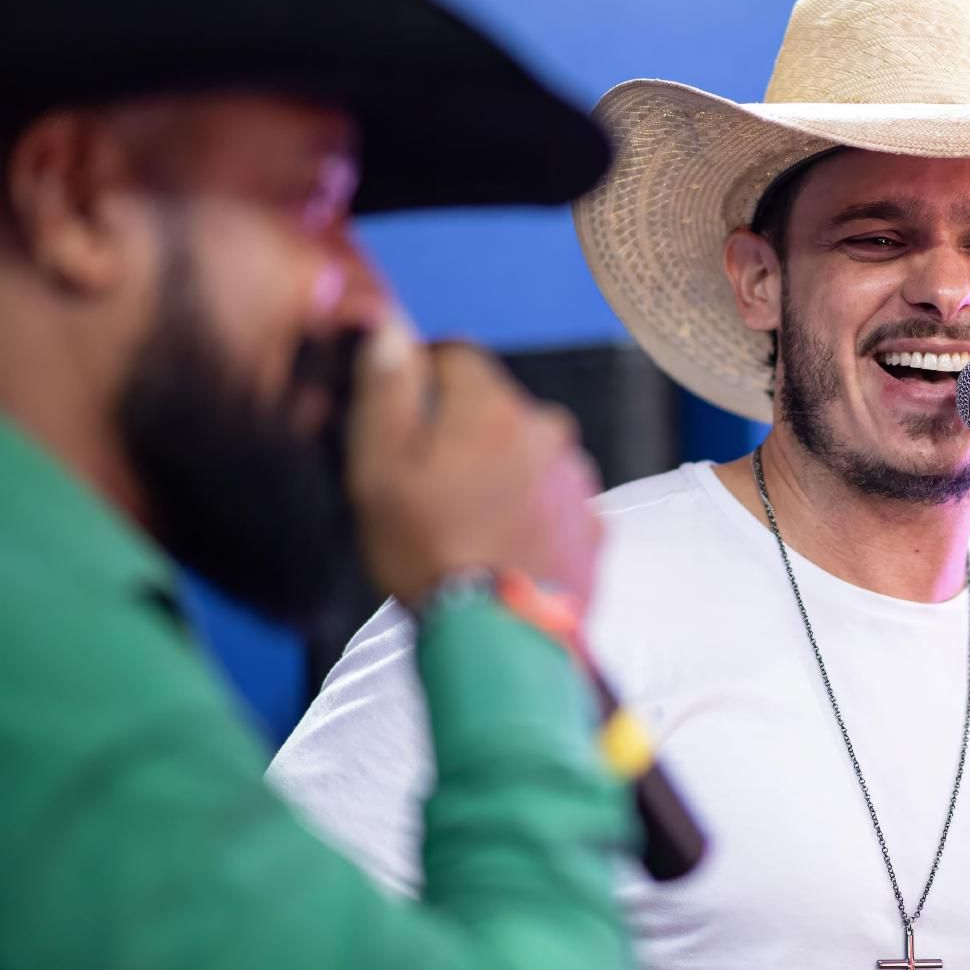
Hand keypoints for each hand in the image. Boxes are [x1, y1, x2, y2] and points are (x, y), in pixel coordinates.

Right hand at [345, 318, 603, 610]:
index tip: (402, 415)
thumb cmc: (430, 556)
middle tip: (428, 488)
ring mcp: (575, 481)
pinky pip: (552, 500)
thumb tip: (388, 327)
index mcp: (492, 409)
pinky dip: (528, 514)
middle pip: (493, 407)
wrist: (499, 642)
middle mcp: (547, 432)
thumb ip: (385, 390)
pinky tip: (500, 548)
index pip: (455, 355)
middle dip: (461, 432)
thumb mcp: (378, 470)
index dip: (420, 376)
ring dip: (499, 474)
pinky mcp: (592, 525)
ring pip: (526, 454)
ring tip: (465, 527)